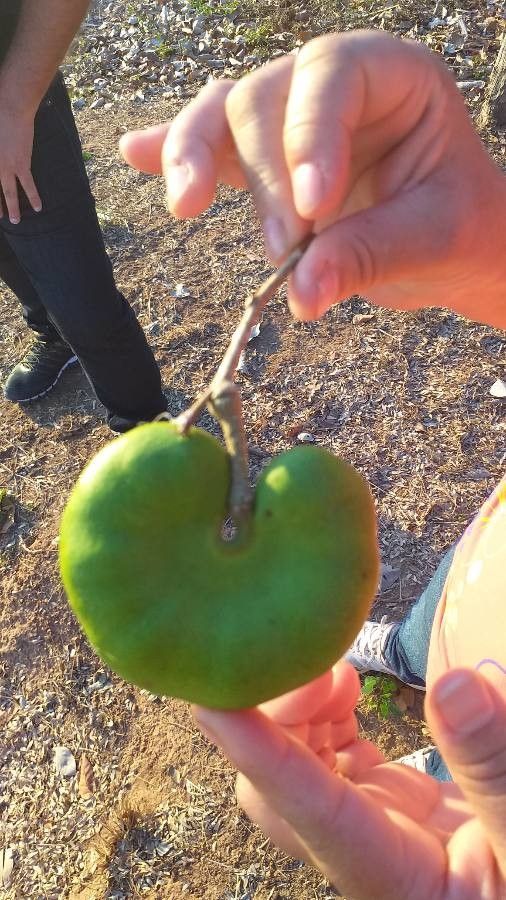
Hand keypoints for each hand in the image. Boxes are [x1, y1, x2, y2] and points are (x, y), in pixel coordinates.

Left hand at [0, 105, 41, 222]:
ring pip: (9, 193)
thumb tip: (2, 157)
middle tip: (1, 218)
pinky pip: (27, 185)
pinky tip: (38, 208)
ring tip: (15, 221)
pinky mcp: (21, 164)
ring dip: (12, 208)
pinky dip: (33, 197)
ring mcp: (6, 166)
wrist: (11, 107)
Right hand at [120, 30, 505, 328]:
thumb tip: (300, 294)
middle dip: (263, 177)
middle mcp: (333, 84)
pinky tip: (134, 154)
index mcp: (393, 75)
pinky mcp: (262, 162)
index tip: (314, 210)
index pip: (332, 75)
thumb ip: (369, 256)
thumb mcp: (434, 240)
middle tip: (284, 250)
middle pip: (263, 98)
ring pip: (223, 113)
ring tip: (186, 206)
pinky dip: (172, 152)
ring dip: (195, 156)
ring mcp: (291, 120)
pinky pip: (212, 145)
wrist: (450, 249)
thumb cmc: (457, 229)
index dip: (311, 136)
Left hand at [193, 662, 505, 899]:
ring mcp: (363, 823)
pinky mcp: (376, 799)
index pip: (308, 810)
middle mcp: (357, 851)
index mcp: (389, 878)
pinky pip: (325, 750)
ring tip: (335, 668)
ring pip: (292, 763)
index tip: (212, 703)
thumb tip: (453, 687)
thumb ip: (494, 768)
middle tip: (319, 664)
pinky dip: (323, 709)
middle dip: (278, 719)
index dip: (257, 754)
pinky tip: (345, 685)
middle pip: (277, 789)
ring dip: (297, 708)